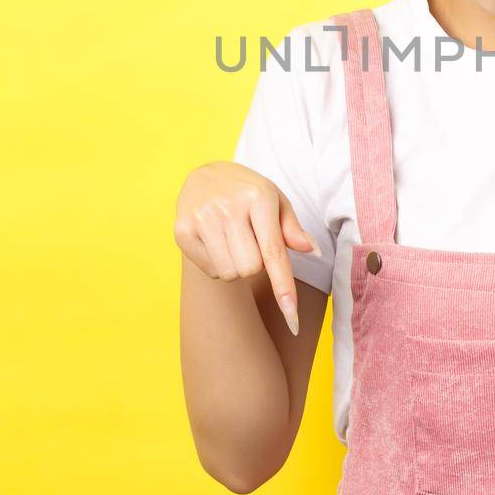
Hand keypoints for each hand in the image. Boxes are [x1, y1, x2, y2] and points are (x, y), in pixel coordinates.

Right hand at [173, 161, 321, 334]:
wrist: (206, 174)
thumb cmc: (249, 192)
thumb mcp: (276, 201)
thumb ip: (293, 228)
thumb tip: (313, 250)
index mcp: (258, 197)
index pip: (273, 252)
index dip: (284, 287)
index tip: (292, 320)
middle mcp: (228, 206)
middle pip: (251, 269)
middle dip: (255, 263)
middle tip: (249, 240)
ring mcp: (202, 217)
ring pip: (230, 273)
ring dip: (236, 265)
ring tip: (232, 239)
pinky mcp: (182, 229)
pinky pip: (211, 271)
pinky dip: (218, 264)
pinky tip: (214, 240)